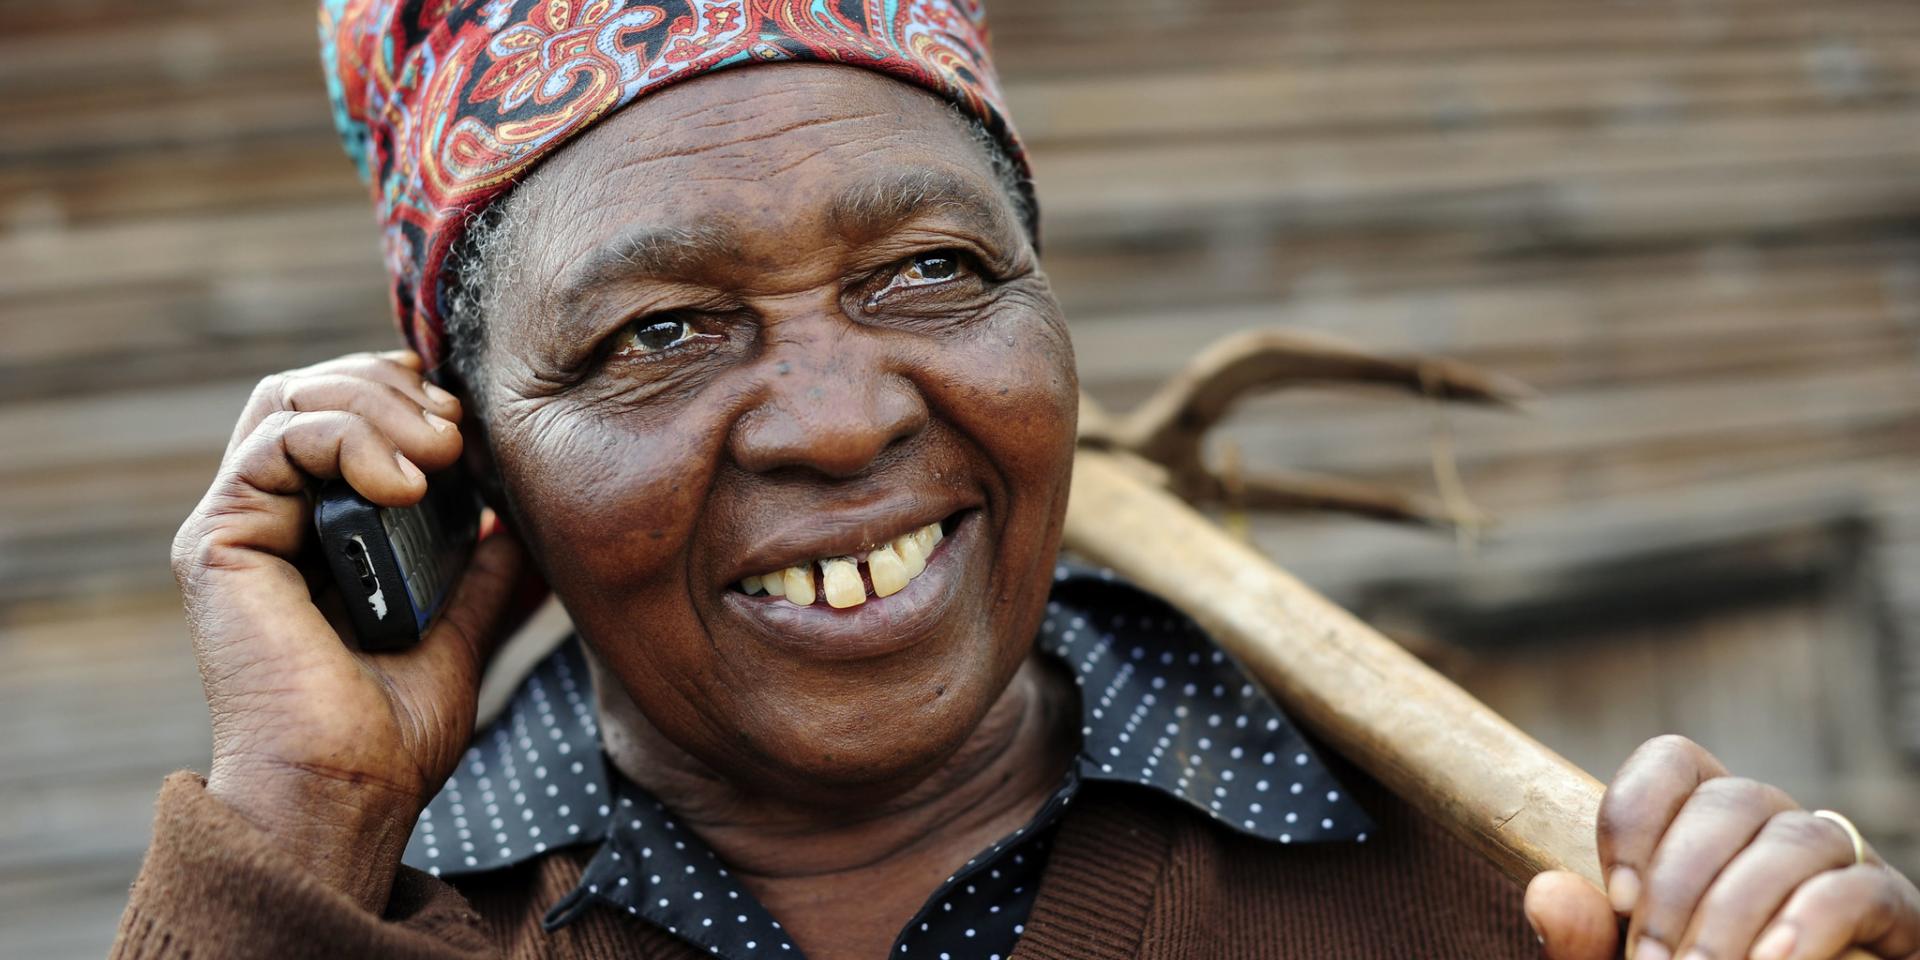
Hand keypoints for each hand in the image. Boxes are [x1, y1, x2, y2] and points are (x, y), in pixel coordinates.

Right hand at [170, 349, 526, 909]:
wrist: (348, 790)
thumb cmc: (392, 733)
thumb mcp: (457, 630)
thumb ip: (477, 573)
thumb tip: (514, 524)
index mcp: (318, 532)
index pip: (346, 411)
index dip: (407, 394)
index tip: (472, 424)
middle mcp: (270, 519)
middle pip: (314, 387)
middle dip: (393, 386)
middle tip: (457, 432)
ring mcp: (239, 525)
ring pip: (289, 398)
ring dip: (376, 405)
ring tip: (441, 451)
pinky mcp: (219, 540)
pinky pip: (273, 441)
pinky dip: (345, 439)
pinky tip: (406, 486)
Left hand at [1524, 735, 1919, 959]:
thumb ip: (1585, 939)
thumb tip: (1546, 894)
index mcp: (1705, 828)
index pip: (1672, 762)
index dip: (1636, 814)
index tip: (1617, 899)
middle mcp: (1772, 829)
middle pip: (1728, 800)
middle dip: (1680, 886)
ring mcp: (1837, 865)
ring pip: (1793, 838)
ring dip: (1736, 911)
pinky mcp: (1891, 912)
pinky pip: (1855, 888)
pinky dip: (1807, 924)